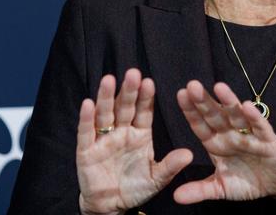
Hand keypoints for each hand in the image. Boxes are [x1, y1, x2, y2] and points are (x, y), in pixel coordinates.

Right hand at [76, 69, 192, 214]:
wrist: (111, 206)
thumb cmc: (135, 188)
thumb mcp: (156, 178)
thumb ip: (170, 166)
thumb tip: (189, 154)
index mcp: (139, 134)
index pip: (143, 111)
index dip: (145, 97)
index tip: (150, 82)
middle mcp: (121, 131)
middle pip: (125, 107)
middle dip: (129, 91)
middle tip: (133, 73)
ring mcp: (103, 139)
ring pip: (105, 114)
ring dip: (107, 97)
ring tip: (109, 80)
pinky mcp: (86, 150)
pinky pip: (86, 132)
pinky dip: (86, 118)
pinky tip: (88, 104)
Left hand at [174, 81, 275, 203]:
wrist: (275, 185)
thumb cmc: (245, 181)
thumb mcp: (220, 188)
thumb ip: (199, 190)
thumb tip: (176, 197)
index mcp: (216, 143)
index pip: (200, 124)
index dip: (190, 110)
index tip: (180, 94)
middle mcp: (230, 134)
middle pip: (215, 115)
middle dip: (204, 101)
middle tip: (192, 85)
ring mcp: (248, 134)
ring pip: (236, 115)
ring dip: (229, 101)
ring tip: (219, 87)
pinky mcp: (267, 139)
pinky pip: (260, 126)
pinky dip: (255, 116)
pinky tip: (247, 106)